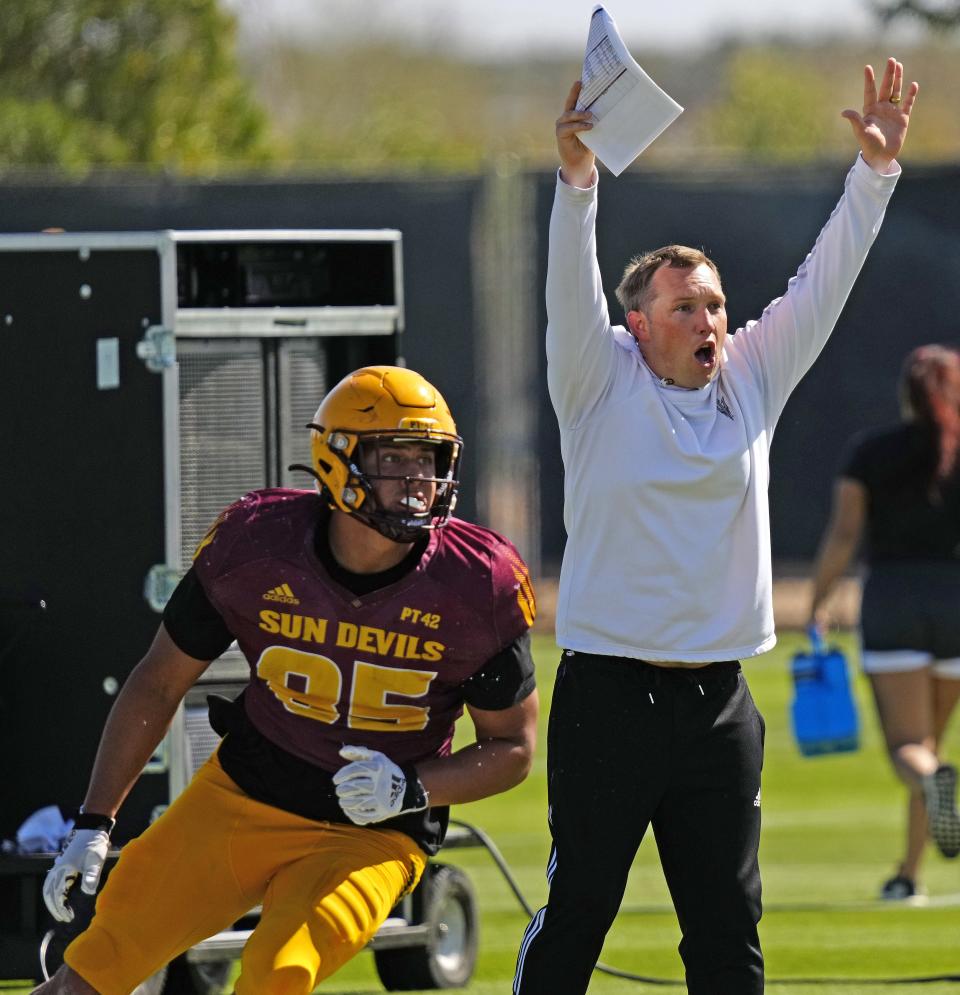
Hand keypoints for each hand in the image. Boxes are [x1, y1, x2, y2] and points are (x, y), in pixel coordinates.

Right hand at [42, 829, 110, 922]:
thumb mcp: (96, 859)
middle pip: (49, 893)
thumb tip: (88, 892)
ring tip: (61, 910)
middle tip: (63, 918)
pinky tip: (62, 896)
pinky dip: (54, 891)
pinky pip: (53, 881)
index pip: (57, 894)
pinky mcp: (62, 864)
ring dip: (52, 900)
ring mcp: (58, 866)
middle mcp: (57, 869)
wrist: (91, 827)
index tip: (68, 917)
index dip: (60, 908)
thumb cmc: (94, 843)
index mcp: (63, 870)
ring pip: (49, 887)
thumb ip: (92, 875)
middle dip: (54, 907)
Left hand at [333, 745, 428, 825]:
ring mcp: (383, 799)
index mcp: (378, 767)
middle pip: (355, 787)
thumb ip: (357, 752)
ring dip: (345, 803)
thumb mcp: (374, 757)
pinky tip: (348, 809)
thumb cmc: (382, 769)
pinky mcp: (383, 812)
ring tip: (342, 801)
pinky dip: (353, 814)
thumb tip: (341, 751)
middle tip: (339, 791)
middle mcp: (381, 783)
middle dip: (342, 790)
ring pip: (358, 803)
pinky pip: (364, 816)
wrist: (403, 786)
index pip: (355, 769)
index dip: (342, 774)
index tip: (335, 780)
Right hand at [556, 80, 595, 188]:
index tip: (584, 76)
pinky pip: (569, 127)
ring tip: (591, 114)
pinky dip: (579, 126)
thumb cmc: (589, 144)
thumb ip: (597, 118)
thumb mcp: (595, 129)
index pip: (578, 97)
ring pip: (570, 114)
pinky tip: (589, 126)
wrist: (580, 162)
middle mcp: (567, 116)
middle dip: (575, 91)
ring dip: (580, 113)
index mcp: (576, 112)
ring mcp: (562, 124)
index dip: (580, 87)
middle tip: (581, 83)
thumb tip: (613, 107)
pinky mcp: (561, 133)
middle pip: (571, 101)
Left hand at [842, 57, 917, 172]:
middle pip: (885, 87)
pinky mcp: (902, 118)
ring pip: (896, 91)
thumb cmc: (869, 145)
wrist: (881, 156)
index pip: (870, 92)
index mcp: (870, 110)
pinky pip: (907, 104)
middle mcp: (881, 108)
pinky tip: (913, 85)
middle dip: (888, 74)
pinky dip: (911, 95)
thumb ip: (855, 121)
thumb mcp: (861, 132)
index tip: (867, 67)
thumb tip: (844, 112)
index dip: (869, 80)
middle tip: (891, 60)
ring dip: (898, 79)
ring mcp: (892, 112)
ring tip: (899, 65)